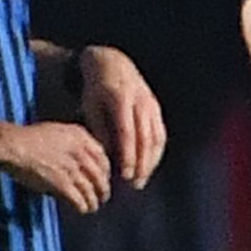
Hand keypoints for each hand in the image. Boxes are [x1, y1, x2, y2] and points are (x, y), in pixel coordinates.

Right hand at [0, 119, 110, 214]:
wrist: (11, 145)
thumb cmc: (27, 138)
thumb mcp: (56, 132)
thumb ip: (72, 144)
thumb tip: (81, 162)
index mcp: (79, 136)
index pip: (102, 156)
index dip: (105, 171)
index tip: (104, 178)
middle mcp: (80, 152)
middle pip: (100, 175)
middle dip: (103, 189)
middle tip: (103, 197)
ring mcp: (71, 168)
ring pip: (90, 190)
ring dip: (93, 201)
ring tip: (92, 207)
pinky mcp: (61, 183)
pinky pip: (78, 199)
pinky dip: (82, 206)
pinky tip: (82, 210)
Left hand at [74, 45, 166, 186]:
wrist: (113, 65)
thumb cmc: (95, 89)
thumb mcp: (90, 105)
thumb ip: (99, 129)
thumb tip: (109, 156)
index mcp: (121, 99)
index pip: (127, 133)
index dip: (128, 156)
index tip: (125, 176)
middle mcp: (140, 102)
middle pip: (145, 139)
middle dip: (142, 164)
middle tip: (135, 185)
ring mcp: (152, 105)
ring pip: (156, 139)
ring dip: (151, 162)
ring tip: (142, 180)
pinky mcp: (157, 110)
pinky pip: (160, 135)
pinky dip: (156, 153)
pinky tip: (148, 167)